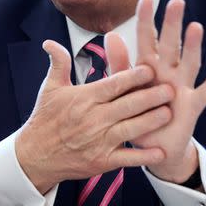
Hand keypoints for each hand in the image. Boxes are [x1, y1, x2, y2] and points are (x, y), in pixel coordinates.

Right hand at [15, 39, 174, 193]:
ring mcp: (98, 142)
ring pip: (131, 129)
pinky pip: (127, 158)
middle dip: (150, 97)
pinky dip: (144, 157)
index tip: (151, 68)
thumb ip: (58, 64)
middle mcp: (93, 119)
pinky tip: (161, 152)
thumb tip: (51, 42)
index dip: (133, 76)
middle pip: (127, 105)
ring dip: (151, 122)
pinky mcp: (101, 162)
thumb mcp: (49, 89)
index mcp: (84, 99)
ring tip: (169, 113)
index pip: (113, 84)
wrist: (34, 156)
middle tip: (170, 89)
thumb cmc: (45, 120)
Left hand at [117, 0, 205, 183]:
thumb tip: (110, 34)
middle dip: (173, 24)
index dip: (146, 19)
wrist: (154, 146)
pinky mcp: (192, 106)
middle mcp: (168, 71)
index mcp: (149, 66)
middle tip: (177, 2)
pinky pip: (203, 94)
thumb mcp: (125, 88)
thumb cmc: (139, 112)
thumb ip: (119, 64)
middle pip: (171, 44)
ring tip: (196, 27)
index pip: (147, 38)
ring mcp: (182, 87)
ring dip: (193, 46)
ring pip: (189, 63)